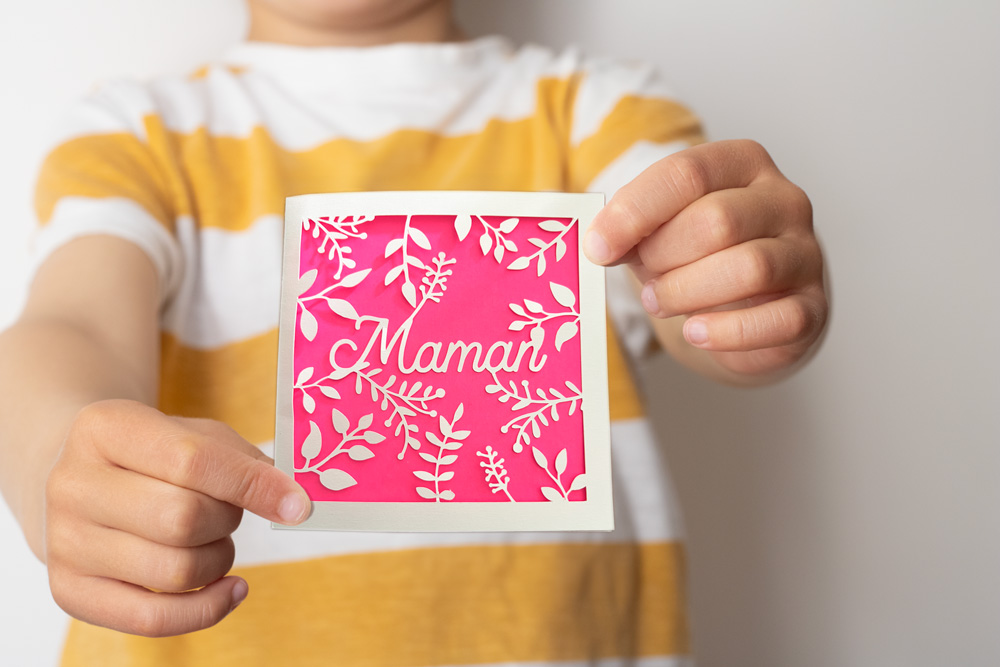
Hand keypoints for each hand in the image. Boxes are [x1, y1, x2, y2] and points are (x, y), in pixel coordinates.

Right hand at [44, 400, 310, 636]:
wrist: (82, 479)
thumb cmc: (153, 455)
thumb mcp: (195, 435)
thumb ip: (243, 462)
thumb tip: (291, 503)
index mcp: (105, 428)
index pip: (192, 462)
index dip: (253, 486)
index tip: (298, 504)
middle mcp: (73, 484)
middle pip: (182, 519)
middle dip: (228, 520)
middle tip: (230, 513)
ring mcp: (65, 541)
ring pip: (175, 570)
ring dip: (219, 559)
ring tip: (214, 541)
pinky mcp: (70, 590)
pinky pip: (152, 619)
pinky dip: (207, 610)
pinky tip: (230, 589)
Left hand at [585, 139, 827, 379]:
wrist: (745, 306)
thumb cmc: (695, 255)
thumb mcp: (658, 229)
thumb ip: (630, 227)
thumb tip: (600, 241)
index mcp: (742, 163)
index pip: (687, 172)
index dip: (635, 211)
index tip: (598, 246)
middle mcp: (783, 200)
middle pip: (718, 220)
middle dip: (664, 256)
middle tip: (645, 280)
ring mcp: (806, 253)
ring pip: (749, 267)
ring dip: (687, 292)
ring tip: (660, 302)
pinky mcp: (812, 307)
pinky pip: (776, 319)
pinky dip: (726, 332)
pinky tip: (696, 332)